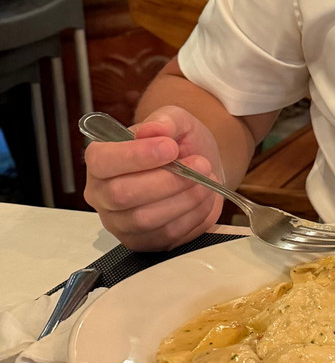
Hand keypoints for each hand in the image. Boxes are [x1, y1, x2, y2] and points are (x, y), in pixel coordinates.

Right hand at [83, 105, 225, 250]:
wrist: (200, 167)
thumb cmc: (179, 144)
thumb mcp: (175, 121)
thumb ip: (165, 121)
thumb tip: (154, 130)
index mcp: (101, 160)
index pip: (102, 161)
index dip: (136, 156)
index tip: (170, 147)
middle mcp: (102, 194)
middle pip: (122, 194)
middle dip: (168, 180)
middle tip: (199, 164)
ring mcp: (120, 222)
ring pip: (146, 218)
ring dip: (184, 198)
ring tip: (206, 179)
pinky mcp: (144, 241)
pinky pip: (167, 235)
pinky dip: (193, 215)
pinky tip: (203, 197)